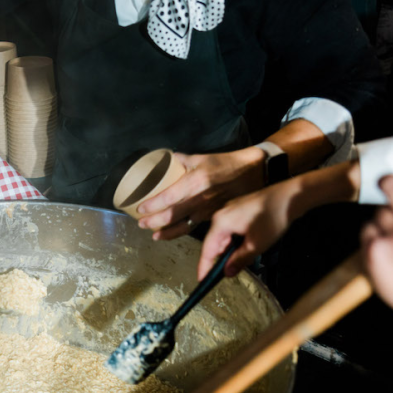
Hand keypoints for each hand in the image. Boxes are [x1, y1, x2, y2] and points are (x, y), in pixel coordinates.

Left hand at [137, 147, 263, 238]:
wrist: (253, 173)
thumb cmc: (226, 163)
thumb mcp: (202, 158)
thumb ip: (181, 160)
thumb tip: (165, 159)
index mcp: (195, 182)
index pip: (168, 197)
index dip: (153, 205)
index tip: (140, 209)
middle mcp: (199, 199)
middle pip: (172, 215)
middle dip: (154, 221)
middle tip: (140, 224)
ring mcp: (206, 210)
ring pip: (182, 226)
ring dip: (165, 232)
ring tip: (152, 234)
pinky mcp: (212, 217)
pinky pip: (192, 227)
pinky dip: (178, 233)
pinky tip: (168, 235)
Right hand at [197, 187, 290, 280]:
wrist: (291, 196)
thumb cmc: (273, 217)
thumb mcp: (256, 245)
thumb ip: (239, 260)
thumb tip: (227, 272)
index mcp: (221, 223)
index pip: (207, 250)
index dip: (204, 267)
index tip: (202, 280)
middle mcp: (221, 214)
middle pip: (214, 243)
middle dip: (219, 259)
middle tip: (225, 274)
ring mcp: (230, 210)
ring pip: (224, 236)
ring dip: (230, 250)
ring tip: (240, 261)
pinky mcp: (239, 209)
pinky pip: (231, 229)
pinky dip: (235, 240)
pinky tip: (246, 247)